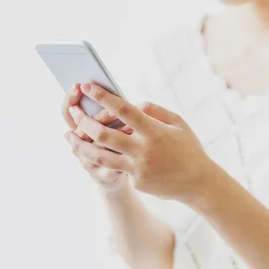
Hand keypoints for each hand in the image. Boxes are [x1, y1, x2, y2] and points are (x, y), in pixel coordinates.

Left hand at [65, 82, 216, 202]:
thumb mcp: (178, 124)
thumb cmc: (189, 149)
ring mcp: (138, 168)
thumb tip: (133, 104)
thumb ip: (155, 111)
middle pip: (104, 134)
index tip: (88, 86)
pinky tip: (94, 152)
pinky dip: (107, 159)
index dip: (103, 97)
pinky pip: (117, 167)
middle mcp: (144, 150)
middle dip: (84, 121)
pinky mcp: (136, 182)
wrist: (199, 183)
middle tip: (73, 112)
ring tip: (70, 137)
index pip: (123, 110)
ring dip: (82, 145)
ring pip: (101, 156)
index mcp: (155, 131)